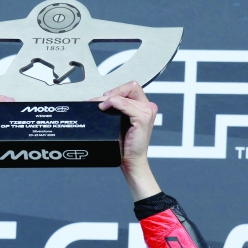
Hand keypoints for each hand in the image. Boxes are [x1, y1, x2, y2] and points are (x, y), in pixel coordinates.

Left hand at [95, 82, 161, 200]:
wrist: (130, 160)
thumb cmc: (125, 144)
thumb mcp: (120, 121)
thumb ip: (117, 108)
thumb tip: (102, 98)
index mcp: (144, 107)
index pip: (131, 87)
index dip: (117, 90)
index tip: (106, 98)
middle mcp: (148, 107)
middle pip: (128, 88)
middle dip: (111, 93)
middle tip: (99, 102)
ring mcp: (147, 112)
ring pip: (124, 96)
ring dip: (109, 99)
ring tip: (99, 106)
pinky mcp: (143, 118)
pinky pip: (125, 104)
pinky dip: (113, 103)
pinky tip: (105, 108)